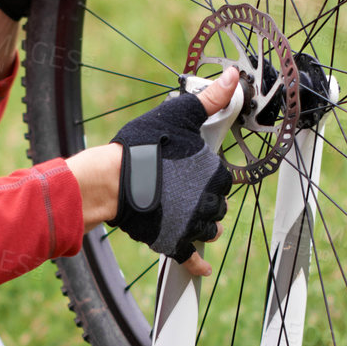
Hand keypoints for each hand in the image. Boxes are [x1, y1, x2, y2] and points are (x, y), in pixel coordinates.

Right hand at [66, 67, 238, 277]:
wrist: (113, 180)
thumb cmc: (142, 146)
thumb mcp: (178, 114)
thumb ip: (209, 99)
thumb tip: (233, 78)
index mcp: (214, 173)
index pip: (223, 179)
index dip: (211, 176)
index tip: (196, 173)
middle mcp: (209, 201)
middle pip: (218, 205)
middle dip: (207, 200)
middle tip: (188, 193)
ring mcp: (192, 224)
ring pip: (209, 229)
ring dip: (204, 225)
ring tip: (190, 218)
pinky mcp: (174, 241)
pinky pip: (192, 258)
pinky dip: (198, 264)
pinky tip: (204, 267)